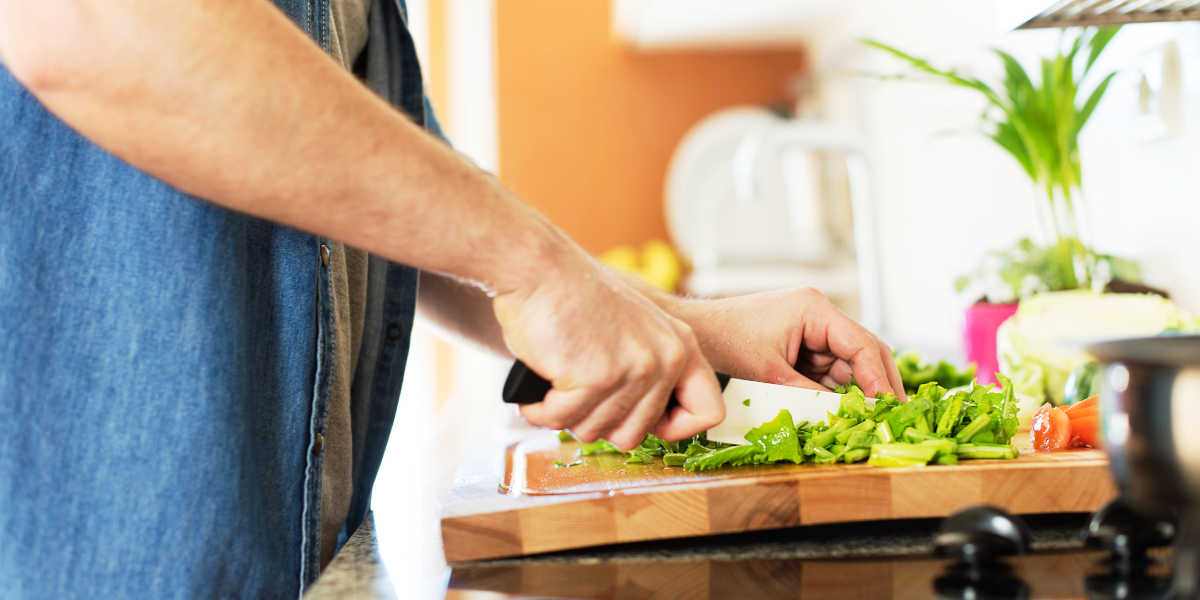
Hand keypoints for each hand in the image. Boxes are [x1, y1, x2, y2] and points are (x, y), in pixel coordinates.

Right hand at [492, 249, 724, 449]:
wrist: (538, 267)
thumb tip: (639, 423)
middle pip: (634, 435)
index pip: (708, 412)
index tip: (640, 419)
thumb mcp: (633, 328)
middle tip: (573, 396)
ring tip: (553, 384)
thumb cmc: (572, 297)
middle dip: (595, 422)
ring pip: (594, 432)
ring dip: (563, 415)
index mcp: (681, 346)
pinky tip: (533, 393)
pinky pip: (562, 420)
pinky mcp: (597, 377)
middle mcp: (666, 358)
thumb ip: (649, 371)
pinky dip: (538, 411)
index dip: (672, 428)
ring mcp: (634, 368)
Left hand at [672, 288, 906, 400]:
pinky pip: (831, 369)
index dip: (878, 377)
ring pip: (850, 363)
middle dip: (878, 384)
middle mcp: (820, 315)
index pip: (860, 343)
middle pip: (864, 351)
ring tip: (872, 420)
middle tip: (893, 416)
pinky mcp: (805, 345)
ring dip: (859, 391)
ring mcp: (814, 329)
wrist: (699, 334)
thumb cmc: (727, 341)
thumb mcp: (768, 372)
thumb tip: (839, 416)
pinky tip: (846, 412)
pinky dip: (838, 390)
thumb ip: (806, 393)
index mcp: (814, 309)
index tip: (887, 406)